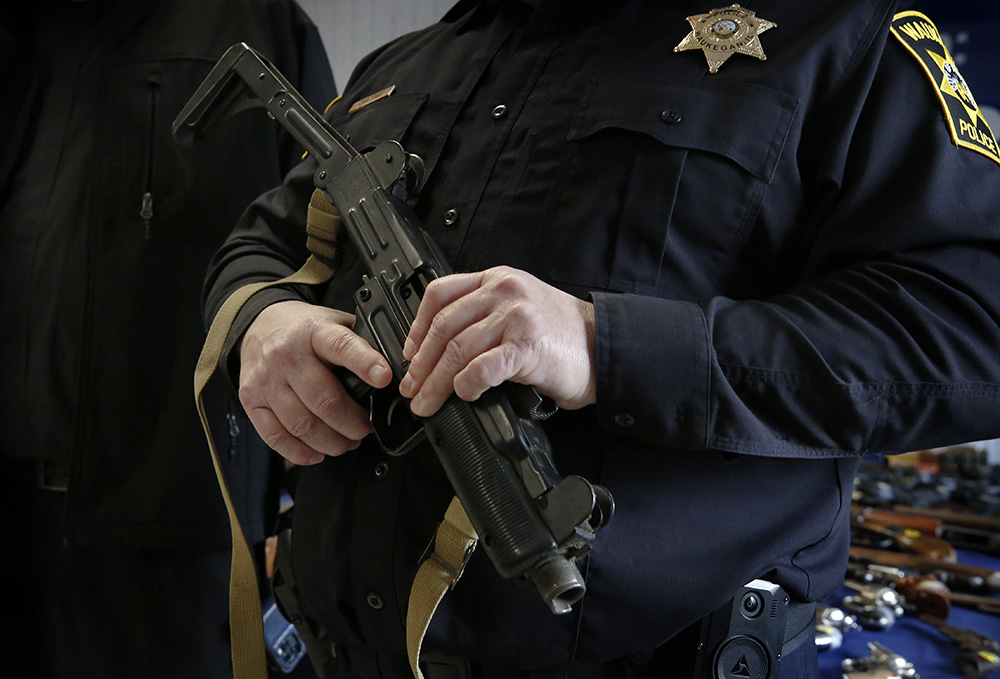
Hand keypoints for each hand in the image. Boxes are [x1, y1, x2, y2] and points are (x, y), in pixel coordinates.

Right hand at [238, 300, 391, 464]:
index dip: (365, 363)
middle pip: (324, 401)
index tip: (384, 378)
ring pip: (302, 424)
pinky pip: (275, 436)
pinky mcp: (251, 399)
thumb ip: (359, 342)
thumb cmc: (304, 328)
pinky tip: (316, 452)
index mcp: (315, 332)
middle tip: (365, 429)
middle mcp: (287, 355)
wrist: (259, 323)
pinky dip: (300, 452)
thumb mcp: (334, 322)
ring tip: (345, 442)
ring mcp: (267, 379)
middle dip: (353, 424)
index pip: (341, 346)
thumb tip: (392, 371)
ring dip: (331, 442)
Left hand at [399, 266, 596, 416]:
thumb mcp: (519, 308)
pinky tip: (466, 395)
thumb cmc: (562, 336)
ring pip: (458, 349)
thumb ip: (484, 316)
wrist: (604, 347)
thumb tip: (440, 353)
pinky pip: (482, 367)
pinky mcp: (528, 346)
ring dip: (436, 382)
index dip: (416, 327)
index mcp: (497, 279)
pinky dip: (467, 385)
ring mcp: (517, 317)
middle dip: (421, 364)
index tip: (409, 353)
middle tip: (413, 388)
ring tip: (428, 402)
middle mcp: (505, 292)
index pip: (440, 293)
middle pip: (444, 327)